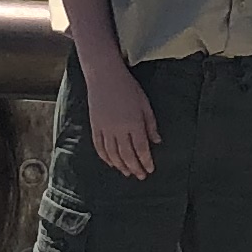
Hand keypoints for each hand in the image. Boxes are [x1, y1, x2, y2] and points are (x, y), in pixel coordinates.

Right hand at [84, 61, 158, 178]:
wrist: (104, 76)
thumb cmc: (128, 87)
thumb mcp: (144, 104)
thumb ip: (151, 124)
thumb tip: (157, 141)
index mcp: (133, 123)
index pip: (141, 149)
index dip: (146, 161)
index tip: (150, 169)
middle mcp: (118, 129)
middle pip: (127, 155)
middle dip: (135, 168)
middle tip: (141, 176)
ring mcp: (104, 129)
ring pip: (112, 154)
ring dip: (121, 166)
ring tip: (128, 172)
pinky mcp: (95, 127)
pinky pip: (99, 147)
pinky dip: (105, 158)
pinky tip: (112, 163)